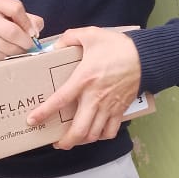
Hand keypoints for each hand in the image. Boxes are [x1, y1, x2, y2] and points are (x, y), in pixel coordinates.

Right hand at [0, 0, 43, 60]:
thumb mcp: (11, 14)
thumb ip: (29, 19)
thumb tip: (35, 31)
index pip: (16, 8)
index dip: (28, 23)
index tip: (33, 32)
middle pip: (11, 31)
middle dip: (25, 41)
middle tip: (29, 45)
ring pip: (6, 47)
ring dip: (17, 51)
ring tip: (19, 49)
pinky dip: (7, 57)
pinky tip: (6, 52)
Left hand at [27, 27, 141, 149]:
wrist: (145, 56)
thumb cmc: (118, 46)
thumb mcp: (90, 35)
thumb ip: (69, 37)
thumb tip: (56, 46)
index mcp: (84, 79)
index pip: (60, 100)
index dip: (45, 112)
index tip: (32, 120)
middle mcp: (95, 97)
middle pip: (80, 130)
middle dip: (65, 141)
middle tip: (56, 142)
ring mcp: (109, 106)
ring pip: (94, 135)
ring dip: (81, 141)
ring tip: (72, 140)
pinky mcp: (120, 110)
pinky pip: (110, 132)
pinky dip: (100, 136)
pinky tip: (93, 133)